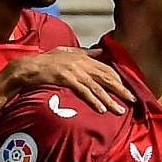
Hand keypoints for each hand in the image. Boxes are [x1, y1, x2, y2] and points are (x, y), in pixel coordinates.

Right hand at [2, 47, 133, 113]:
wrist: (28, 68)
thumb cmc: (45, 62)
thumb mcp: (66, 52)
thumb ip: (84, 52)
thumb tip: (100, 51)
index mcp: (83, 57)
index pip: (106, 69)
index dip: (118, 80)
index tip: (128, 90)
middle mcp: (81, 63)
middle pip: (106, 77)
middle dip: (120, 89)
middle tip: (133, 100)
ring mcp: (74, 71)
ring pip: (97, 87)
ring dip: (110, 99)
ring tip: (120, 110)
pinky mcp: (66, 79)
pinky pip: (84, 91)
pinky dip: (94, 101)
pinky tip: (102, 109)